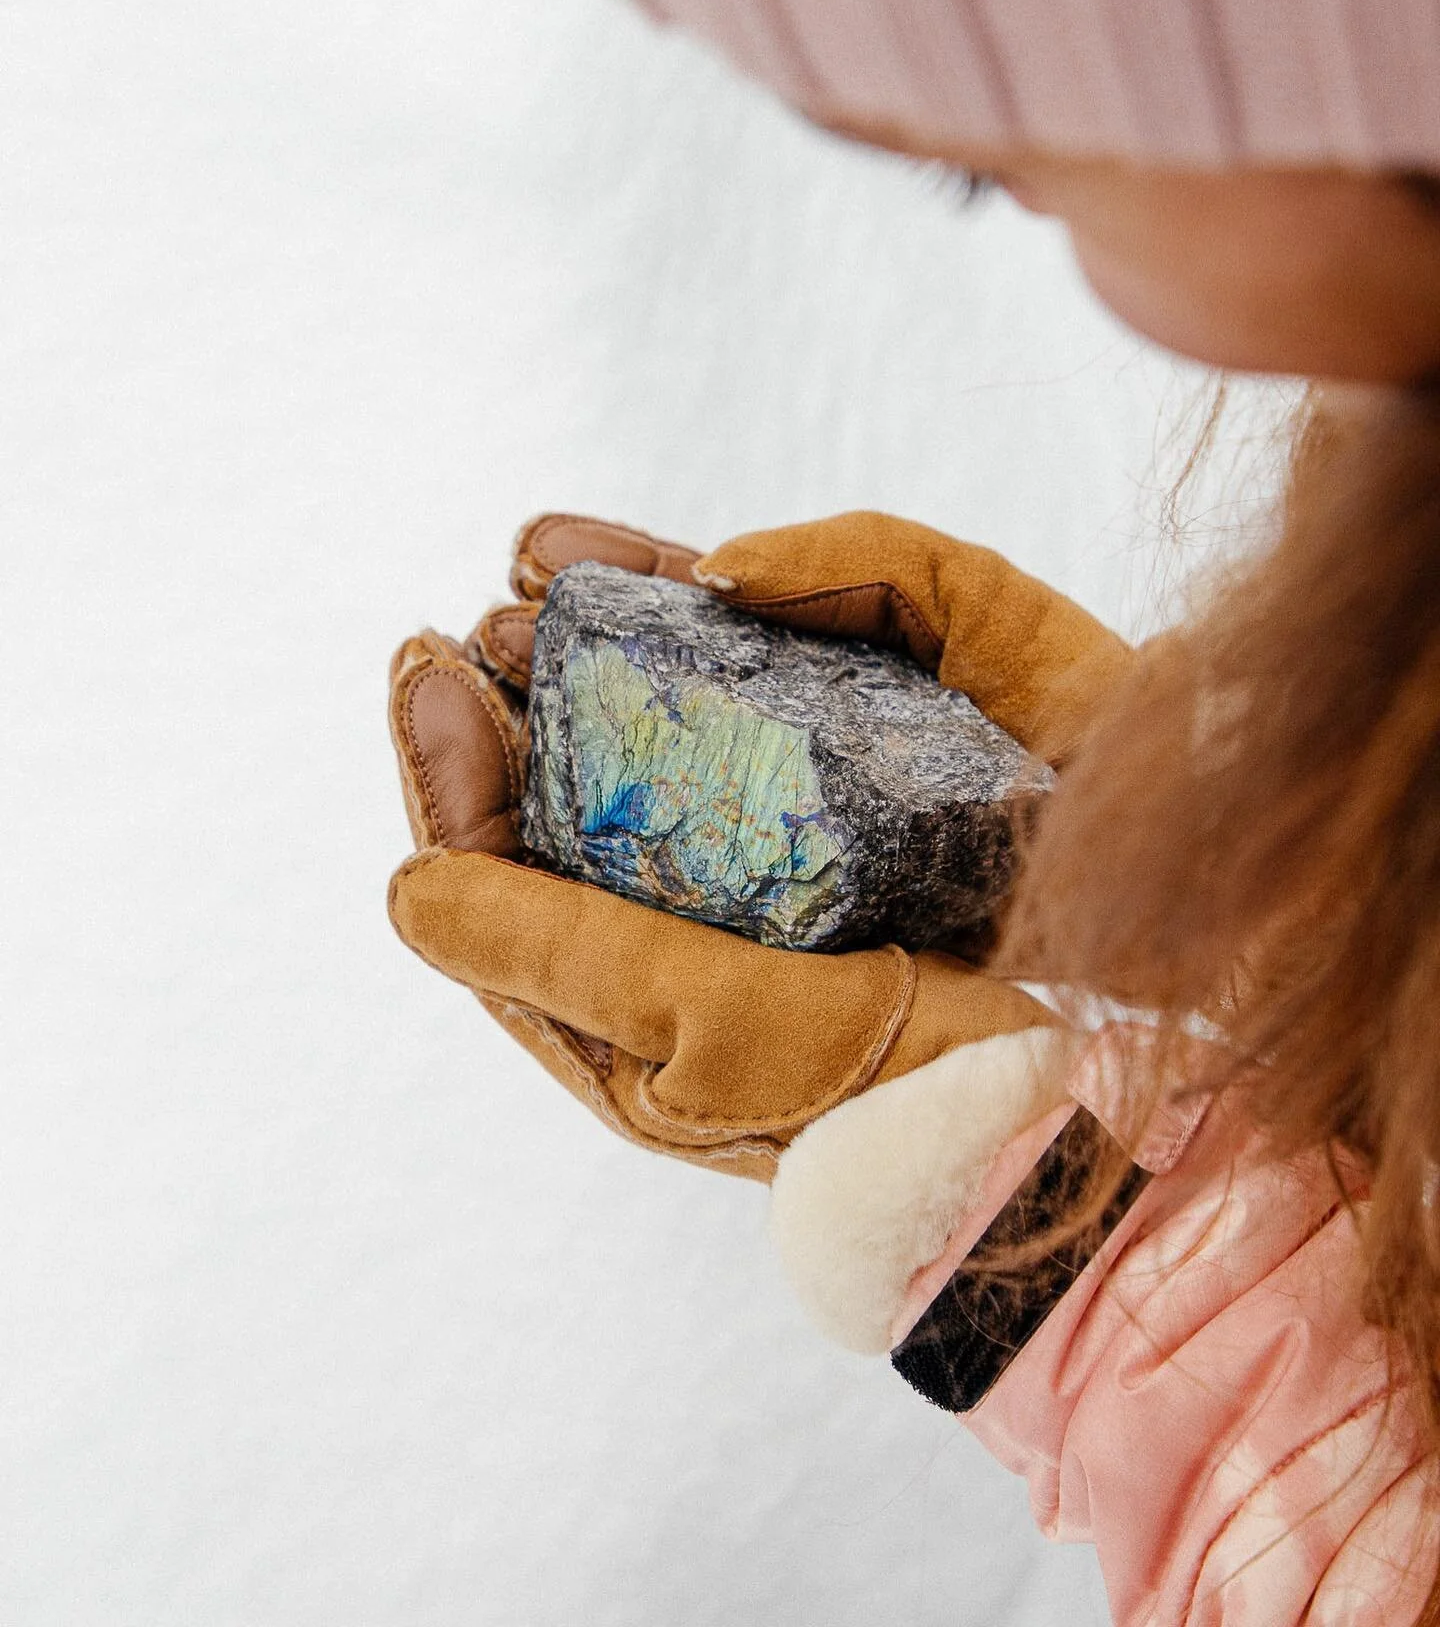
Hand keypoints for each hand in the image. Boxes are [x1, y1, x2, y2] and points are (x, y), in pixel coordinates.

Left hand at [387, 513, 1124, 1188]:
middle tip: (495, 608)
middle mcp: (660, 937)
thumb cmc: (868, 1088)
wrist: (1032, 1087)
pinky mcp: (819, 833)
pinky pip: (731, 734)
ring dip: (591, 658)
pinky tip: (685, 598)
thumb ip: (565, 952)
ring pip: (634, 752)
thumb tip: (410, 887)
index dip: (448, 765)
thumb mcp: (703, 1027)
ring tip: (551, 572)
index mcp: (608, 1000)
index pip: (490, 872)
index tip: (429, 661)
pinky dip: (697, 660)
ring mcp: (739, 881)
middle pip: (550, 797)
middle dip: (515, 695)